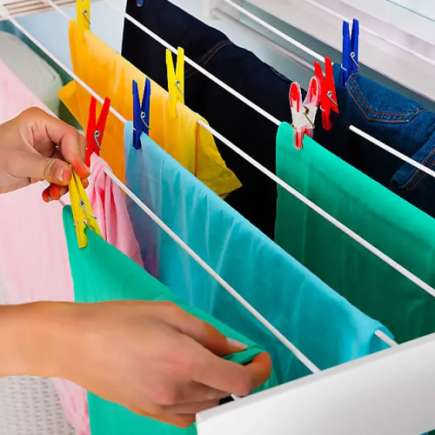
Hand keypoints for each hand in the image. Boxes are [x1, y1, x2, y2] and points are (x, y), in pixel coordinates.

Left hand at [0, 107, 88, 200]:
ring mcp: (48, 148)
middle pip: (75, 149)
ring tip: (56, 194)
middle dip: (74, 170)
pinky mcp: (48, 162)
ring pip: (71, 165)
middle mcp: (47, 132)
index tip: (79, 174)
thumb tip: (70, 175)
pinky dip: (60, 186)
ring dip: (68, 182)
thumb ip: (47, 168)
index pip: (69, 135)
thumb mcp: (19, 163)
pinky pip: (63, 174)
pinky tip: (49, 194)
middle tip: (74, 186)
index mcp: (39, 122)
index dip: (76, 155)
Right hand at [1, 301, 271, 427]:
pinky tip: (194, 383)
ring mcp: (162, 406)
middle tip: (236, 353)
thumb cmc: (118, 321)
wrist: (75, 343)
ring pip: (210, 405)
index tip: (261, 358)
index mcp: (183, 360)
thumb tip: (233, 346)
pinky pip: (189, 416)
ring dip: (222, 388)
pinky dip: (202, 402)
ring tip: (212, 364)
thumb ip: (207, 332)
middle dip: (241, 374)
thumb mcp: (168, 312)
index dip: (259, 370)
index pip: (240, 381)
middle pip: (227, 393)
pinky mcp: (149, 413)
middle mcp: (176, 390)